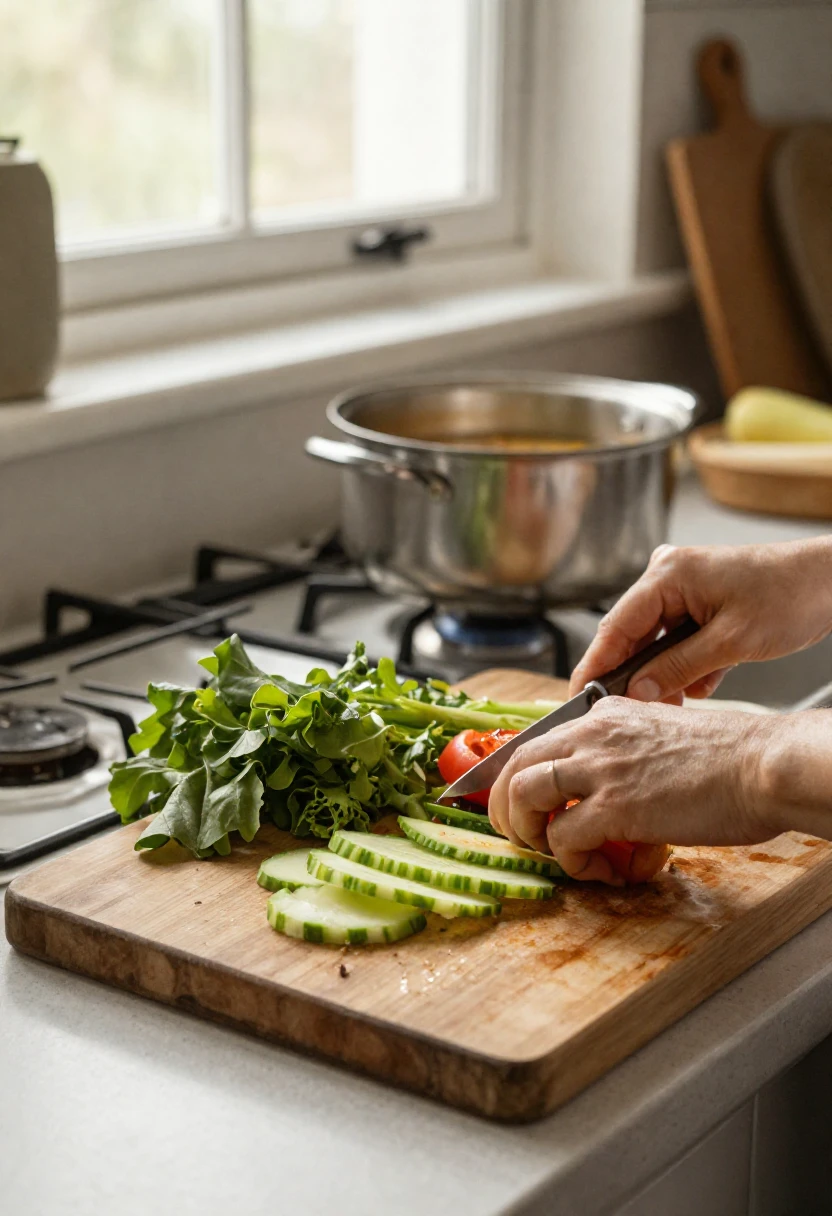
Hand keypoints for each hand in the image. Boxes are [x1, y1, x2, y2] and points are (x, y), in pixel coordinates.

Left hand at [488, 697, 783, 883]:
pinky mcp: (615, 807)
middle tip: (517, 833)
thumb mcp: (664, 733)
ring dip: (528, 832)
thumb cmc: (731, 757)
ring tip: (553, 853)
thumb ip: (627, 750)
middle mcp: (594, 734)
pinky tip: (601, 870)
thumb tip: (609, 787)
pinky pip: (563, 838)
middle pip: (515, 763)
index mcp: (606, 714)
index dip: (517, 774)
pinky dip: (573, 862)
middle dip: (504, 804)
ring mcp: (600, 768)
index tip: (516, 801)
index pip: (538, 738)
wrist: (764, 766)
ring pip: (523, 794)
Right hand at [569, 539, 831, 704]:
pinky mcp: (698, 601)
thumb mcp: (731, 642)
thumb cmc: (790, 596)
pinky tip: (706, 678)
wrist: (829, 581)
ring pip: (655, 641)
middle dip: (637, 675)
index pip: (615, 626)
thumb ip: (677, 668)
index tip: (579, 697)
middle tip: (634, 712)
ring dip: (668, 672)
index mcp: (667, 574)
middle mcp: (668, 576)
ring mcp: (683, 587)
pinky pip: (676, 639)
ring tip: (686, 694)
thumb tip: (637, 691)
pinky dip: (687, 663)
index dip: (595, 665)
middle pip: (632, 634)